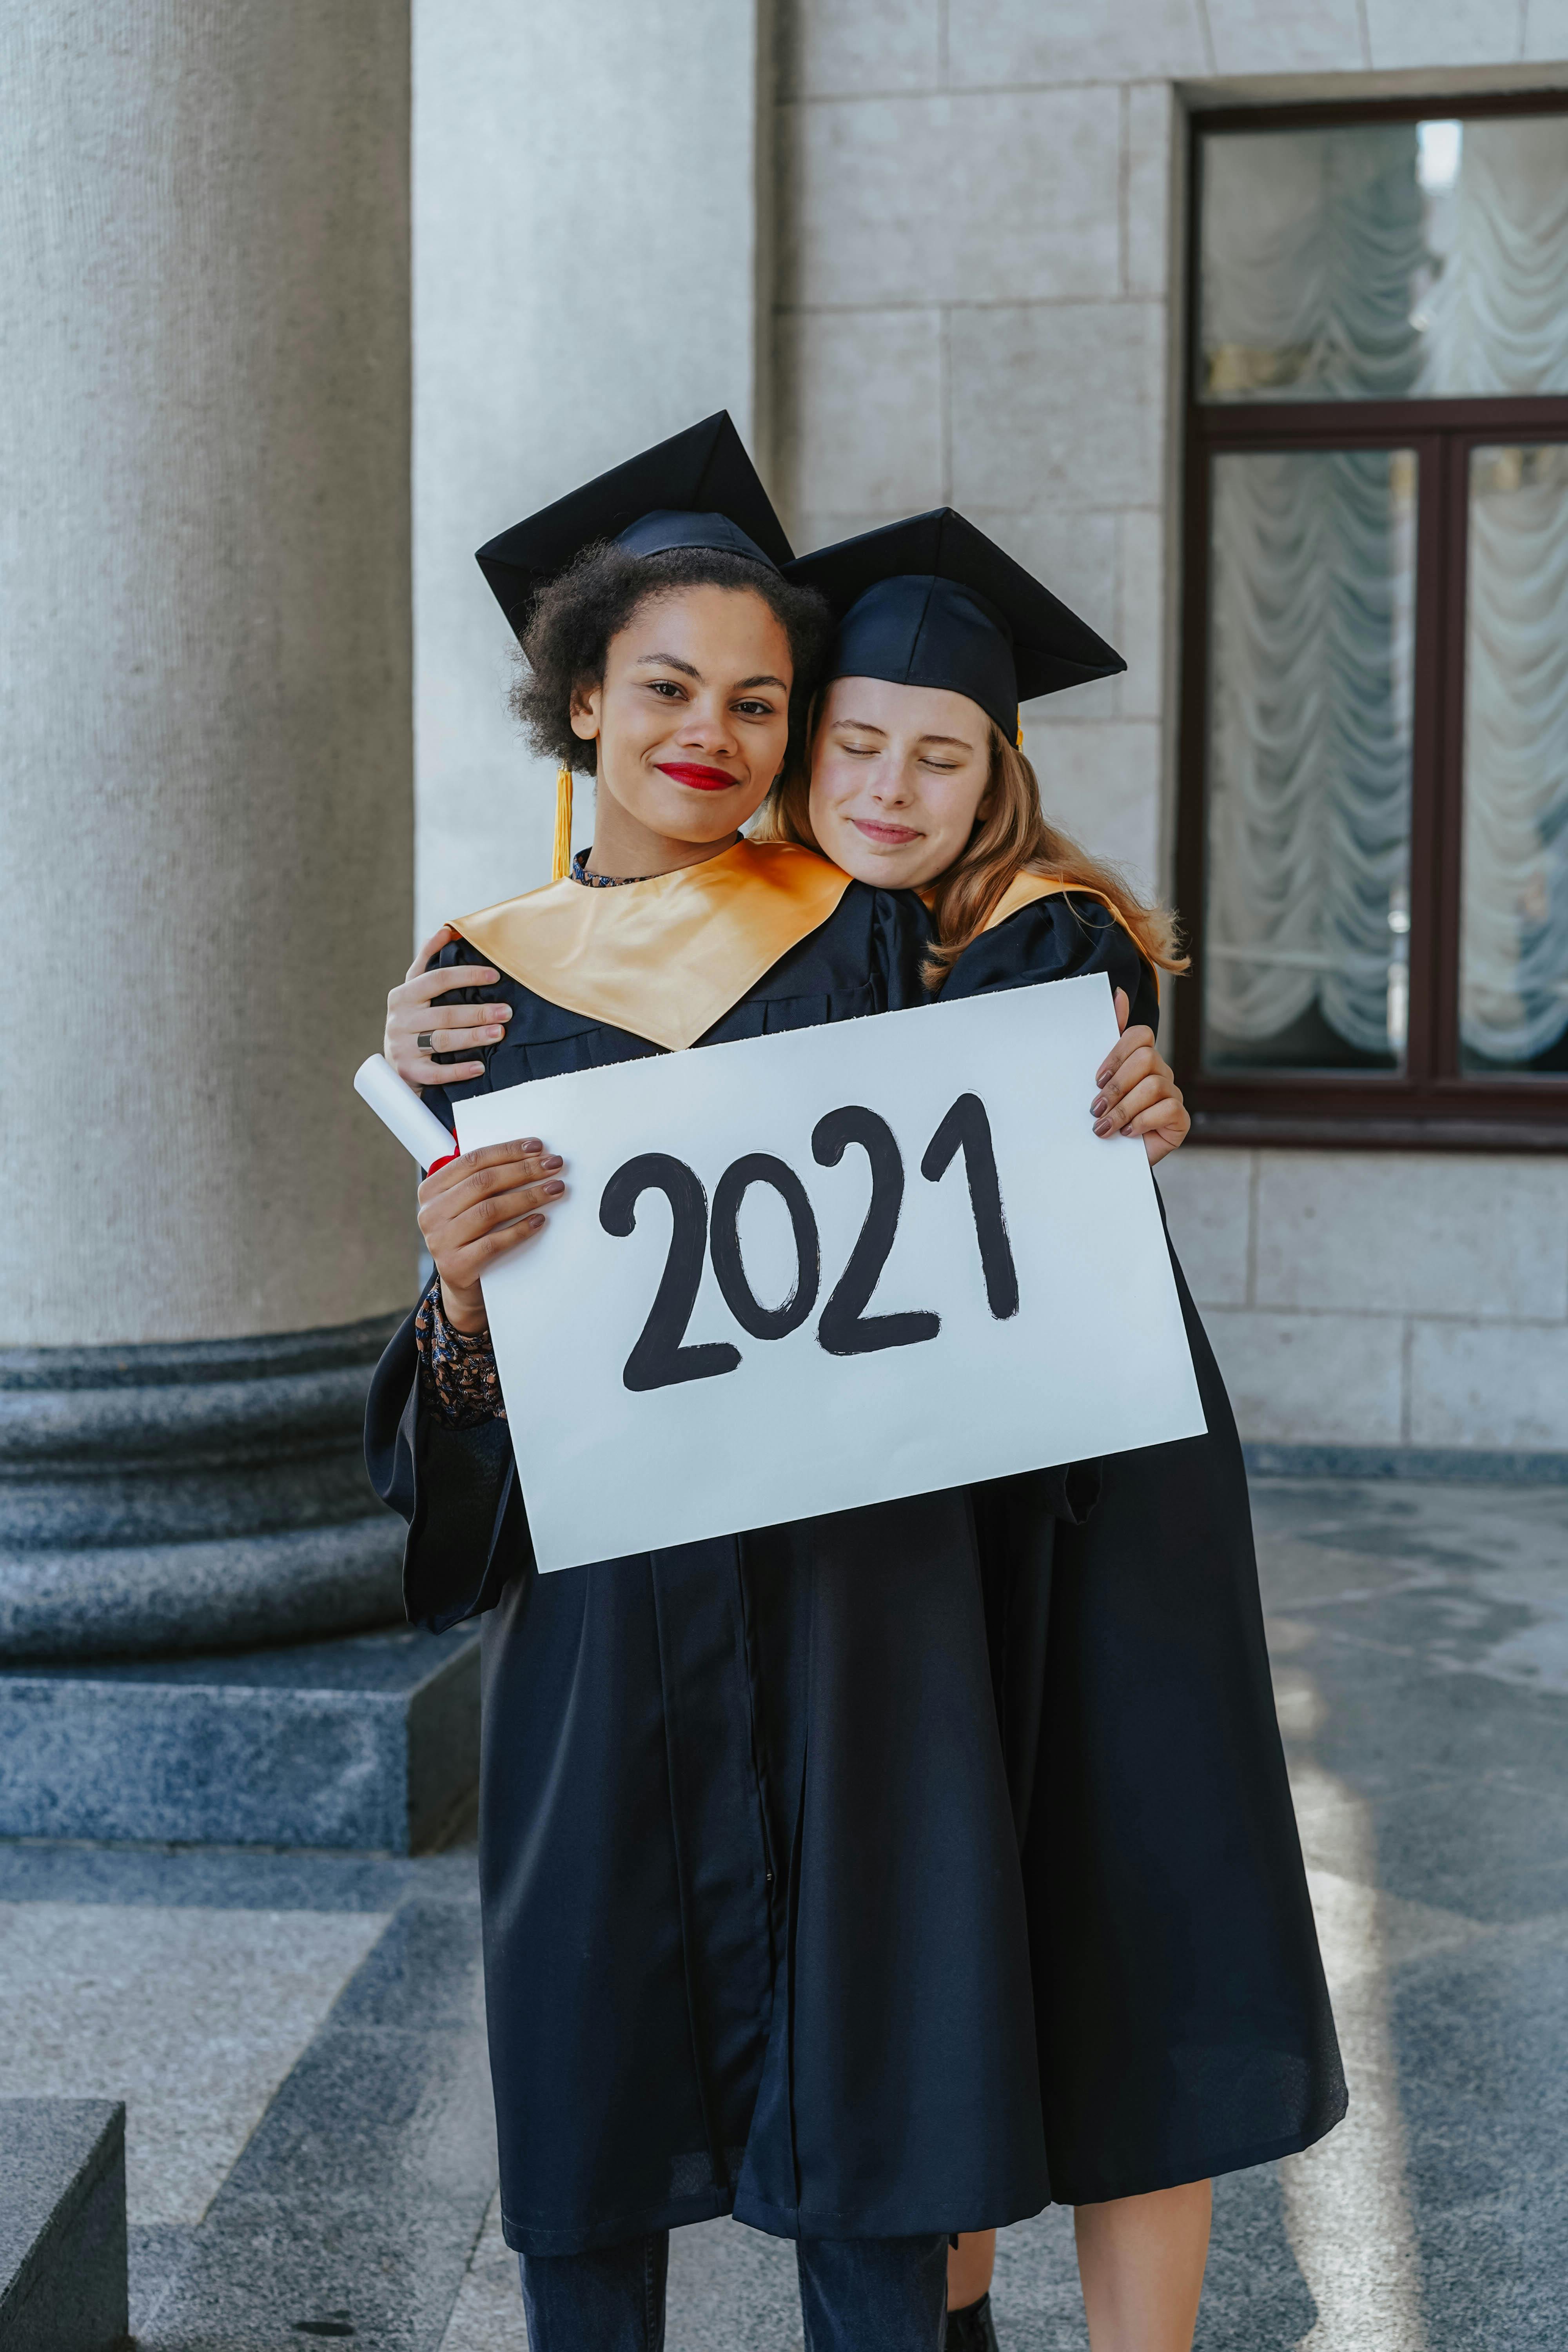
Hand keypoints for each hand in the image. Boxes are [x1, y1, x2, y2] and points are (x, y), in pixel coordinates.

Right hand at [386, 924, 512, 1088]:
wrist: (396, 1064)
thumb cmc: (413, 1021)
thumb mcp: (415, 990)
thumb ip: (427, 961)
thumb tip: (446, 930)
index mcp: (402, 995)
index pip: (437, 979)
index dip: (467, 975)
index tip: (495, 975)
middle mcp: (399, 1020)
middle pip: (445, 1013)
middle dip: (479, 1012)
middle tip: (507, 1011)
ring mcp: (402, 1047)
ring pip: (443, 1040)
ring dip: (474, 1036)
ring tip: (499, 1033)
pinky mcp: (409, 1072)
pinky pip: (437, 1072)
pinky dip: (460, 1070)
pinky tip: (480, 1067)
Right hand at [417, 1137, 565, 1331]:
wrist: (462, 1282)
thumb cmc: (470, 1234)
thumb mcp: (467, 1203)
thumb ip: (483, 1180)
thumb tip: (530, 1155)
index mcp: (431, 1190)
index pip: (472, 1161)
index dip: (508, 1151)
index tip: (537, 1147)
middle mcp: (431, 1213)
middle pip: (483, 1183)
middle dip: (524, 1170)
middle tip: (554, 1165)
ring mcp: (440, 1240)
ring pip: (490, 1210)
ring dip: (528, 1197)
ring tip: (554, 1189)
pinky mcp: (456, 1265)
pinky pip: (494, 1242)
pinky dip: (520, 1229)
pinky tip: (540, 1220)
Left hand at [1092, 988, 1189, 1167]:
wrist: (1109, 1159)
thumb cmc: (1104, 1116)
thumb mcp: (1098, 1081)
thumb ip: (1107, 1037)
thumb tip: (1118, 993)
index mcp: (1140, 1059)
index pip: (1141, 1035)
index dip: (1118, 1052)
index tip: (1095, 1078)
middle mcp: (1160, 1072)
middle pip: (1146, 1059)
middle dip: (1116, 1085)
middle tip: (1095, 1107)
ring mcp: (1173, 1095)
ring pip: (1153, 1085)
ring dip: (1123, 1109)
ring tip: (1104, 1127)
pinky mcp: (1180, 1120)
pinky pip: (1168, 1109)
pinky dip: (1143, 1121)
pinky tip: (1128, 1134)